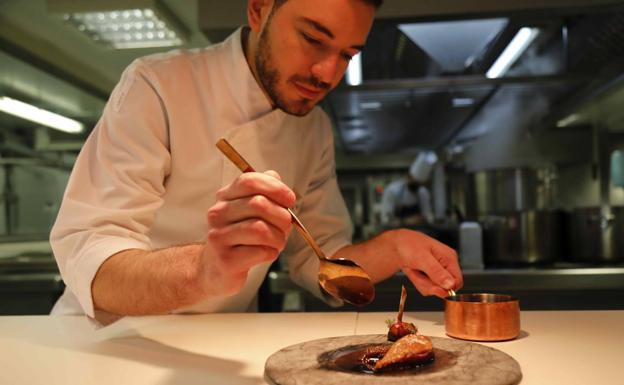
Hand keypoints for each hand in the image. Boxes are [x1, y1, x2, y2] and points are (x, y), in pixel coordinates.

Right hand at [202, 170, 294, 295]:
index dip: (275, 188)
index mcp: (225, 197)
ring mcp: (219, 237)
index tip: (290, 200)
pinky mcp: (226, 260)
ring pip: (261, 229)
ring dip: (279, 237)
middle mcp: (218, 214)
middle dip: (282, 217)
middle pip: (259, 204)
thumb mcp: (249, 211)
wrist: (214, 269)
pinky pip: (261, 251)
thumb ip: (263, 191)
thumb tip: (275, 177)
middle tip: (286, 227)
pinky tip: (266, 253)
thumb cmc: (240, 238)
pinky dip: (272, 253)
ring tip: (277, 242)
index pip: (249, 181)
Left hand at [394, 229, 462, 297]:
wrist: (396, 244)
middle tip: (416, 271)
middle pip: (444, 288)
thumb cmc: (408, 245)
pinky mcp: (430, 274)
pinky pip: (427, 286)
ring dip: (420, 281)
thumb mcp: (422, 258)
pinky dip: (417, 280)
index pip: (457, 282)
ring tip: (413, 269)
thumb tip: (450, 285)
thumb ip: (436, 272)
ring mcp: (438, 270)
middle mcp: (446, 265)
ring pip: (434, 288)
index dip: (445, 289)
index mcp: (449, 258)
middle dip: (427, 284)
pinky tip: (413, 270)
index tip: (431, 287)